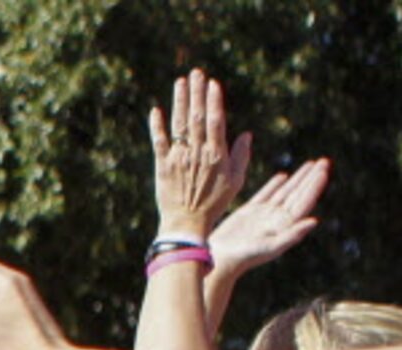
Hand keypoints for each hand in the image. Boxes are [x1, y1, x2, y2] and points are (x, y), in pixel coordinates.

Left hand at [148, 68, 249, 239]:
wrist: (186, 224)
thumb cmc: (214, 204)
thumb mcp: (236, 181)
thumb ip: (241, 156)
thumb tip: (245, 134)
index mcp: (216, 154)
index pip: (215, 121)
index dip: (213, 101)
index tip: (212, 84)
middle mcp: (197, 152)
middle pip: (196, 117)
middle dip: (196, 93)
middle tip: (196, 73)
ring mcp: (178, 158)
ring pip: (178, 125)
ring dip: (179, 101)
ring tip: (180, 82)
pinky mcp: (162, 166)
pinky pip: (158, 142)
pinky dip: (156, 126)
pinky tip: (156, 111)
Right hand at [210, 158, 329, 277]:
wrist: (219, 258)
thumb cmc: (245, 257)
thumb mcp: (270, 247)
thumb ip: (293, 234)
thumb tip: (314, 221)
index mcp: (285, 226)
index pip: (304, 202)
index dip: (314, 187)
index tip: (324, 171)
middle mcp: (277, 219)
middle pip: (298, 194)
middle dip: (311, 178)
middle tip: (324, 161)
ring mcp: (263, 215)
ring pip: (285, 192)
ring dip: (298, 178)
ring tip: (311, 164)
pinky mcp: (248, 212)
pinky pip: (265, 194)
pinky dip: (274, 184)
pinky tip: (283, 176)